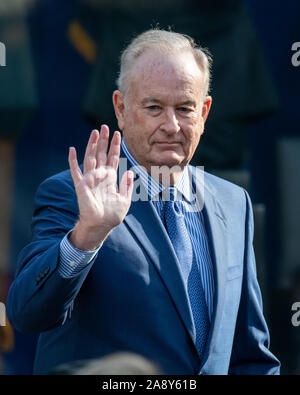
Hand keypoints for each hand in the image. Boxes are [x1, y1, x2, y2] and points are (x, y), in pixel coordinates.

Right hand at [68, 125, 133, 250]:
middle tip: (104, 126)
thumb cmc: (112, 214)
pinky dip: (73, 160)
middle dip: (103, 140)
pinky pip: (75, 171)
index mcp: (110, 178)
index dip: (115, 146)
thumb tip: (129, 171)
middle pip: (101, 154)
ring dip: (92, 145)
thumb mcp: (125, 199)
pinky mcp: (81, 185)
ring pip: (90, 157)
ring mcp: (90, 179)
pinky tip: (72, 149)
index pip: (113, 158)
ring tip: (94, 132)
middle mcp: (100, 175)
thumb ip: (127, 185)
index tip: (117, 134)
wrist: (101, 225)